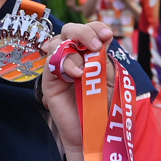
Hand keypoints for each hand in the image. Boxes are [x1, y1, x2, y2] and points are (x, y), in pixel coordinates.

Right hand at [37, 21, 115, 160]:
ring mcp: (60, 67)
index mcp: (90, 53)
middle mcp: (73, 57)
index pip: (89, 31)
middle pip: (70, 30)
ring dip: (72, 46)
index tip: (106, 34)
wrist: (95, 132)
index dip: (95, 27)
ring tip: (86, 66)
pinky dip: (64, 63)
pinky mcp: (49, 81)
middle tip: (96, 44)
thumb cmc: (104, 108)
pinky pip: (51, 63)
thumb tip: (104, 37)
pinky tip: (76, 74)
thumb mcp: (110, 80)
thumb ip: (104, 59)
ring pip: (57, 42)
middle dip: (83, 32)